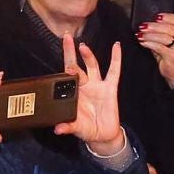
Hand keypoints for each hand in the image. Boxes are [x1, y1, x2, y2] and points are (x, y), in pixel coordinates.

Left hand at [52, 33, 126, 154]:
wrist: (102, 135)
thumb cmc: (86, 128)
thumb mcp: (75, 127)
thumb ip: (67, 127)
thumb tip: (58, 129)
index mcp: (72, 93)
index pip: (64, 76)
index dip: (63, 69)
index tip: (62, 65)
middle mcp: (83, 86)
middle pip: (75, 66)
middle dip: (70, 53)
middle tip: (66, 38)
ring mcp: (97, 85)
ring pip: (92, 66)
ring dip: (88, 56)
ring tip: (83, 46)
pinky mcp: (110, 88)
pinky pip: (114, 71)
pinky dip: (116, 58)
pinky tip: (116, 46)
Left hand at [135, 11, 173, 87]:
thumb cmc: (168, 52)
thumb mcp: (165, 39)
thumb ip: (159, 30)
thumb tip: (145, 24)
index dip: (167, 17)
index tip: (155, 17)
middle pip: (170, 28)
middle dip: (154, 26)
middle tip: (142, 27)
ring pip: (165, 37)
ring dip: (150, 35)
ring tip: (140, 35)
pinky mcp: (173, 56)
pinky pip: (160, 47)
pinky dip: (149, 44)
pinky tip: (143, 43)